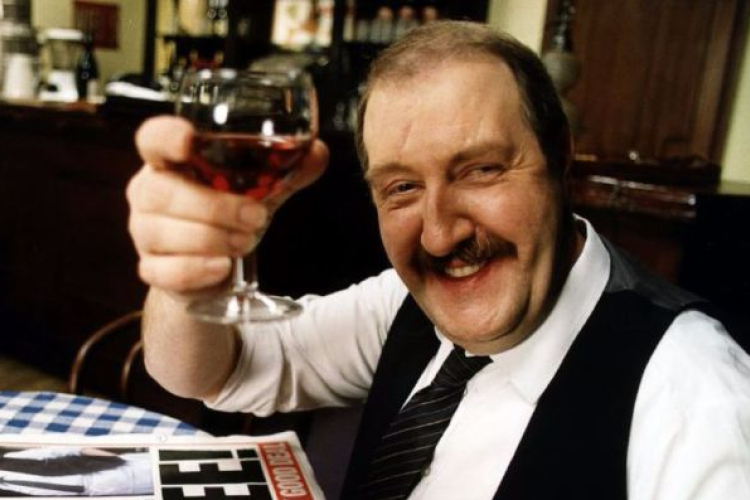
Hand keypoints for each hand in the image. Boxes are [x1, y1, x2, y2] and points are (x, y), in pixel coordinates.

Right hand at [127, 116, 327, 297]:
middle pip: (162, 192)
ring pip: (163, 232)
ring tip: (247, 242)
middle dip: (215, 206)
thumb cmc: (229, 215)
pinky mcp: (151, 269)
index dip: (166, 136)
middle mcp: (148, 193)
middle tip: (256, 217)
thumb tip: (317, 152)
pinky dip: (197, 269)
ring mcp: (143, 232)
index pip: (153, 139)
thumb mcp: (259, 189)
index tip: (187, 140)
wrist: (213, 270)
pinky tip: (222, 266)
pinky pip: (164, 270)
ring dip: (213, 238)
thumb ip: (287, 170)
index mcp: (171, 162)